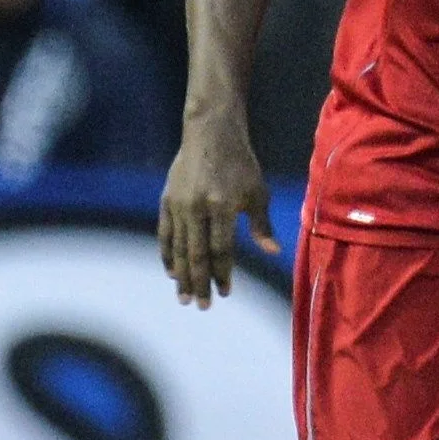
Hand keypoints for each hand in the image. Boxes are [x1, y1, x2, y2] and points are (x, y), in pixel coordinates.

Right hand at [159, 116, 277, 306]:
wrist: (211, 133)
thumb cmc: (241, 164)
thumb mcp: (257, 192)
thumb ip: (261, 225)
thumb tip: (274, 253)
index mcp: (222, 205)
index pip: (221, 249)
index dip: (222, 273)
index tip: (225, 292)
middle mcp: (197, 206)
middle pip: (197, 254)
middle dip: (200, 282)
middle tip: (202, 306)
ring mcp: (179, 203)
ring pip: (179, 247)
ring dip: (182, 275)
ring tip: (185, 298)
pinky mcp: (167, 199)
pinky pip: (165, 234)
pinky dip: (168, 254)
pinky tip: (172, 273)